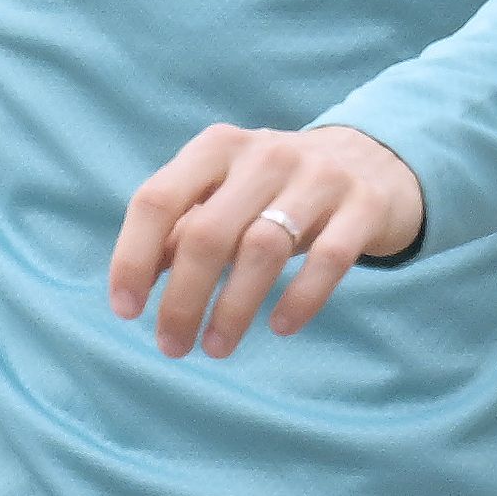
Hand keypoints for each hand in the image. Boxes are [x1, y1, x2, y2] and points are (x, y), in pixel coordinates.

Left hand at [108, 122, 423, 356]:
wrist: (371, 160)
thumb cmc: (273, 188)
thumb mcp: (223, 193)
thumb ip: (179, 229)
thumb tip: (133, 284)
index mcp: (215, 147)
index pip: (156, 200)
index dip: (133, 257)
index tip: (125, 310)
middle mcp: (263, 155)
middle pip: (208, 234)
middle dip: (183, 299)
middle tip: (171, 346)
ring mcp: (318, 177)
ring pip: (263, 249)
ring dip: (233, 309)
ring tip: (215, 348)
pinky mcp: (364, 205)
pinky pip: (329, 259)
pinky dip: (300, 297)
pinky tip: (279, 328)